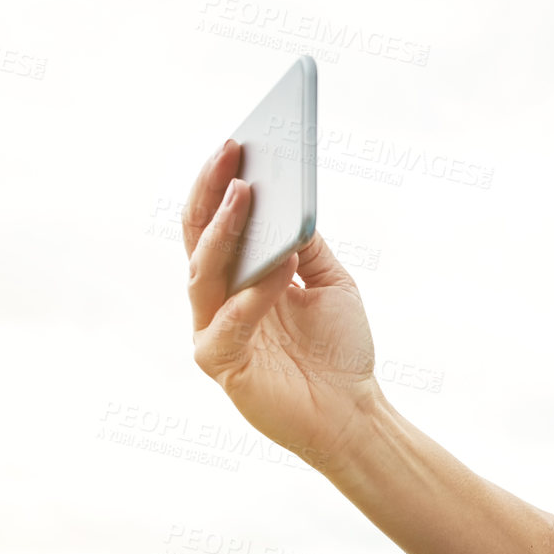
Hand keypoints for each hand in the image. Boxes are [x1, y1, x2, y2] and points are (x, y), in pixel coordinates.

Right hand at [183, 139, 379, 473]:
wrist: (354, 413)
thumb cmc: (340, 350)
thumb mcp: (330, 283)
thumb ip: (306, 244)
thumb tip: (291, 199)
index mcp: (238, 277)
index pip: (217, 222)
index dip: (221, 181)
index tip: (240, 140)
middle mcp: (217, 299)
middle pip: (200, 236)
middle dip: (212, 190)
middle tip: (231, 149)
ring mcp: (213, 331)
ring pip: (204, 272)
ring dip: (224, 231)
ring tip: (245, 192)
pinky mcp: (221, 365)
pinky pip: (231, 322)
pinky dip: (255, 293)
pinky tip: (281, 264)